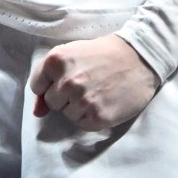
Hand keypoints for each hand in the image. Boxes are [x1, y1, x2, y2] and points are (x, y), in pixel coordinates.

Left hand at [29, 35, 160, 131]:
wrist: (140, 57)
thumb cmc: (104, 53)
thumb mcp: (73, 54)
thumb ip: (49, 79)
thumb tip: (37, 112)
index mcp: (56, 61)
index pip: (37, 87)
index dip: (51, 84)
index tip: (68, 78)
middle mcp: (67, 82)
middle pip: (52, 102)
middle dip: (65, 96)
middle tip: (86, 83)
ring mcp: (82, 100)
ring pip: (67, 115)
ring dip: (79, 107)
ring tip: (97, 90)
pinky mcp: (98, 116)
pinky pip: (82, 124)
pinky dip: (92, 116)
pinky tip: (104, 101)